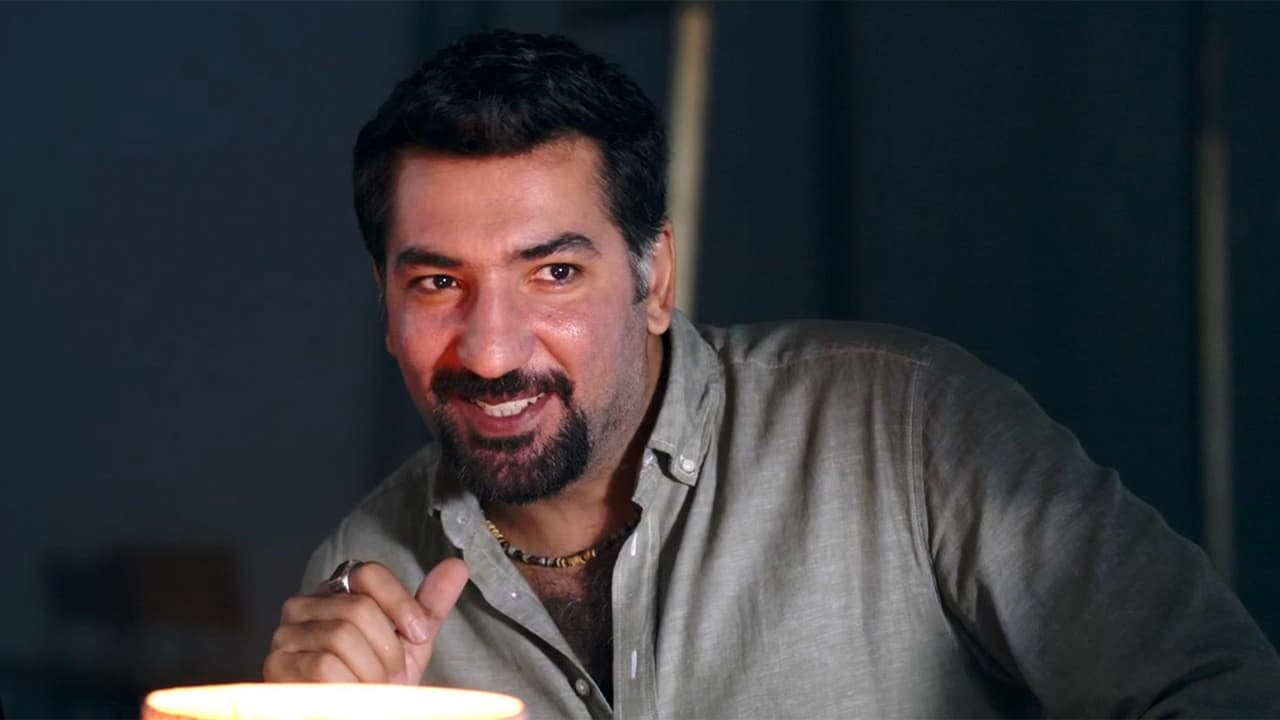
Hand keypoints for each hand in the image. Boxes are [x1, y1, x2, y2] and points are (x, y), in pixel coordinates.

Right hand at [263, 559, 468, 683]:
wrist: (354, 718)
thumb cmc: (377, 683)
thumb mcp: (409, 645)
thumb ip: (428, 607)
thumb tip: (457, 566)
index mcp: (338, 593)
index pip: (369, 573)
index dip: (401, 603)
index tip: (419, 635)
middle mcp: (305, 605)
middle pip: (358, 608)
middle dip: (387, 649)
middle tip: (390, 677)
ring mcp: (285, 635)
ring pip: (341, 636)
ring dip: (369, 672)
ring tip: (370, 689)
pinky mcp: (276, 666)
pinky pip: (322, 666)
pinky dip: (348, 686)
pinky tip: (349, 698)